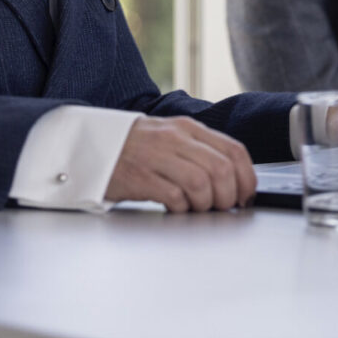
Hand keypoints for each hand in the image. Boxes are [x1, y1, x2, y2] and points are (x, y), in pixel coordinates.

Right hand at [105, 116, 256, 211]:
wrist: (91, 145)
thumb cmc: (137, 148)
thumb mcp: (172, 139)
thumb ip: (200, 153)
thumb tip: (234, 180)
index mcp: (188, 128)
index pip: (234, 150)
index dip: (246, 179)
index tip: (245, 196)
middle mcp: (175, 138)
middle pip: (221, 169)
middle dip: (228, 196)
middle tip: (221, 208)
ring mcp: (156, 156)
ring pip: (201, 182)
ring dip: (206, 204)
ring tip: (198, 209)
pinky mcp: (140, 177)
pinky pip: (175, 196)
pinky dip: (182, 208)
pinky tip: (176, 208)